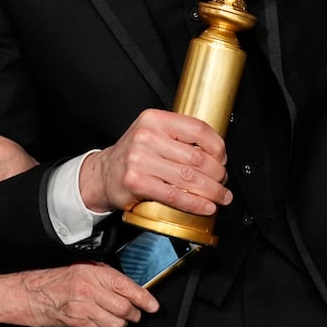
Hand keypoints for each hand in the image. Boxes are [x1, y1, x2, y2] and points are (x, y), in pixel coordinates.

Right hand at [17, 262, 159, 326]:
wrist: (31, 295)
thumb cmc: (55, 280)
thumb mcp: (81, 268)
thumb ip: (105, 275)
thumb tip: (128, 286)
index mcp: (92, 273)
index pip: (125, 286)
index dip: (143, 298)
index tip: (152, 305)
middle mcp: (88, 290)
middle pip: (124, 308)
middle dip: (134, 313)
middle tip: (135, 313)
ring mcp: (83, 309)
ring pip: (116, 323)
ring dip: (121, 323)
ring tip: (119, 319)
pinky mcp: (78, 324)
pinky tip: (103, 323)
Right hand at [79, 109, 229, 214]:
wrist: (103, 173)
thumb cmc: (133, 155)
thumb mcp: (153, 134)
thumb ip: (179, 137)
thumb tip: (217, 153)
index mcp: (155, 120)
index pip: (198, 129)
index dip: (218, 146)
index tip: (223, 158)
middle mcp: (146, 137)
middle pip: (197, 157)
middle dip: (217, 173)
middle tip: (222, 181)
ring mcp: (140, 160)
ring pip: (189, 178)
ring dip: (212, 191)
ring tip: (221, 196)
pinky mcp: (137, 183)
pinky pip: (175, 195)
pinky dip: (195, 203)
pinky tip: (205, 206)